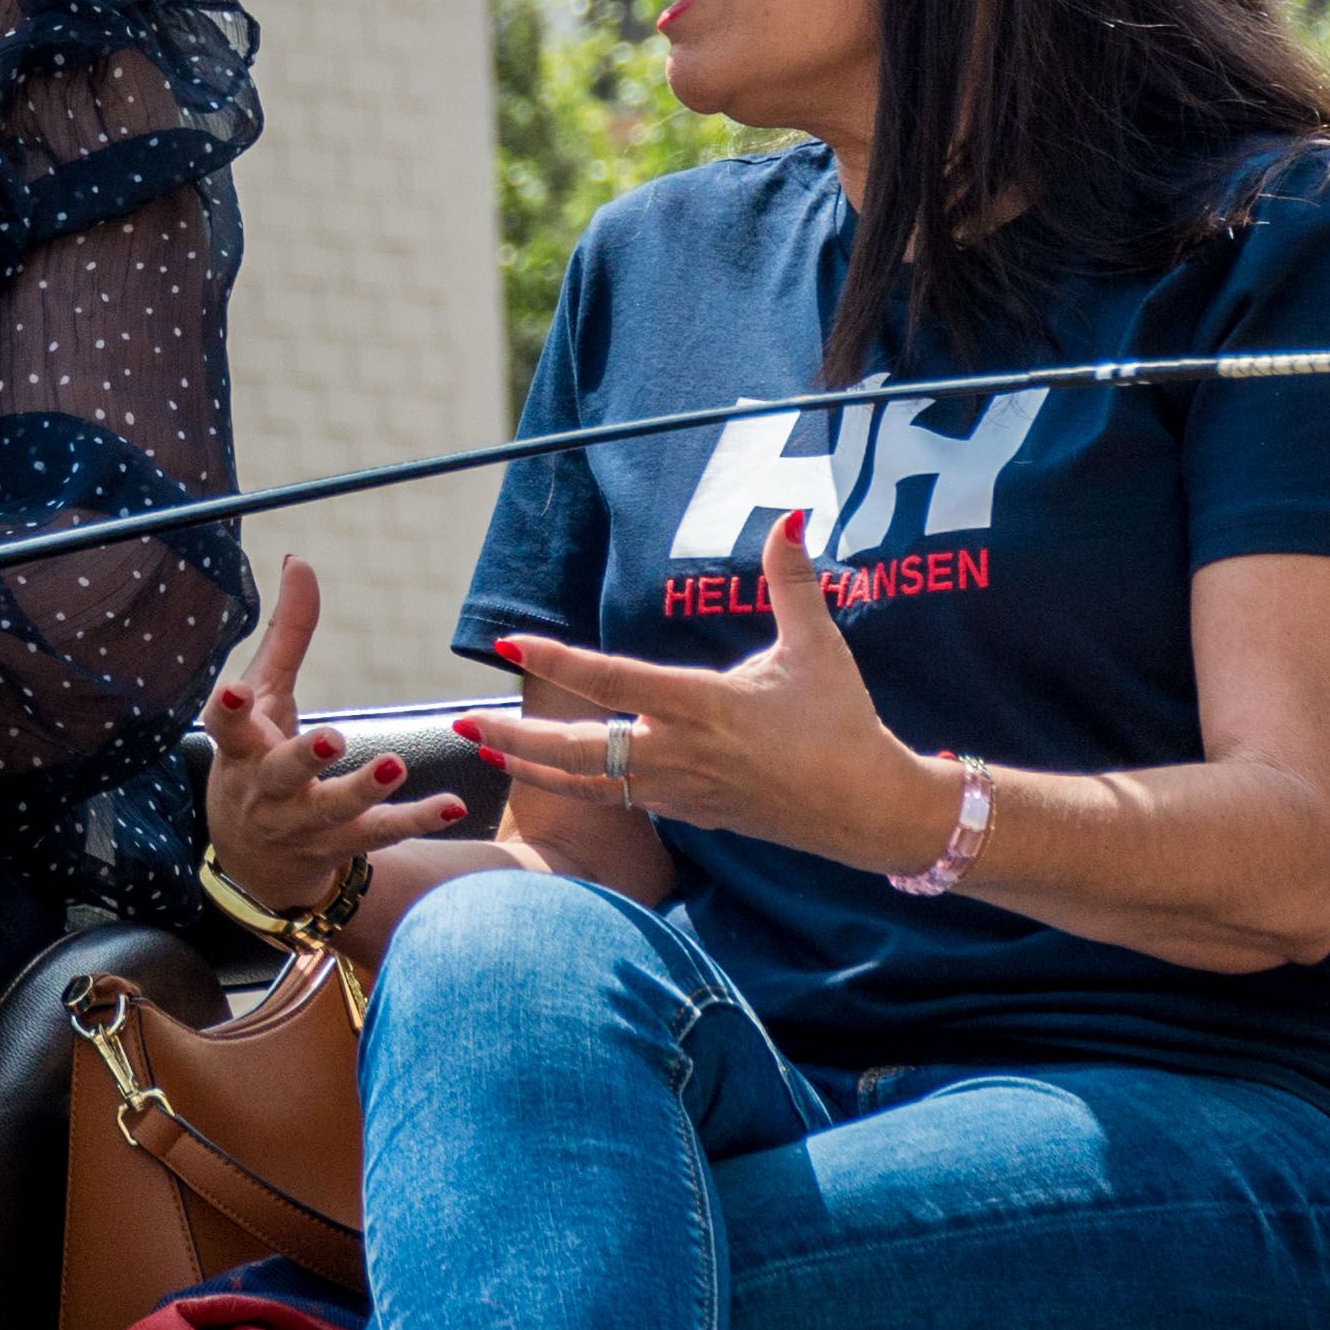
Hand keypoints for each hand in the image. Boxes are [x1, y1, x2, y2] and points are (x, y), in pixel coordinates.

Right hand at [199, 556, 462, 910]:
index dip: (229, 709)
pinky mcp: (341, 845)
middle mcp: (267, 790)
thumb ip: (286, 633)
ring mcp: (304, 823)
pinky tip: (452, 805)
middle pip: (282, 773)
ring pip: (332, 811)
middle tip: (332, 737)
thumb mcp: (268, 697)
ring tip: (393, 765)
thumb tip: (298, 559)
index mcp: (242, 748)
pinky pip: (380, 835)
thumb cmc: (258, 759)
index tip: (235, 690)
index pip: (226, 727)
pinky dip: (416, 821)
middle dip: (304, 757)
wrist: (255, 861)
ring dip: (361, 790)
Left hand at [460, 514, 945, 868]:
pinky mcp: (689, 813)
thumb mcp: (816, 646)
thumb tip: (790, 517)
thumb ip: (791, 581)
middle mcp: (680, 751)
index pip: (612, 678)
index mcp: (703, 704)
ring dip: (532, 765)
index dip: (555, 659)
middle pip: (578, 748)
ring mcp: (680, 789)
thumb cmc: (843, 722)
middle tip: (463, 720)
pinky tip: (548, 772)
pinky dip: (575, 786)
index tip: (507, 643)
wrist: (865, 809)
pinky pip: (619, 799)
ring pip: (588, 782)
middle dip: (516, 736)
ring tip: (483, 747)